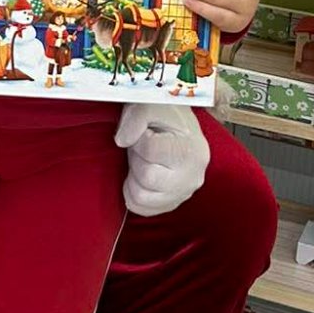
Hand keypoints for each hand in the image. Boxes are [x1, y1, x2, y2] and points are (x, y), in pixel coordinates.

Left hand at [115, 101, 209, 215]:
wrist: (182, 129)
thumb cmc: (167, 117)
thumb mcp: (153, 105)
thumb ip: (136, 118)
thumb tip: (121, 141)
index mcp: (190, 150)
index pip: (150, 150)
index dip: (139, 138)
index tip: (146, 133)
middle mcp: (192, 177)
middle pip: (147, 176)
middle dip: (137, 159)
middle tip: (143, 148)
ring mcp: (183, 193)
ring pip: (141, 196)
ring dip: (134, 176)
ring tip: (145, 161)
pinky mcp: (171, 204)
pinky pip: (140, 207)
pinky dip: (134, 192)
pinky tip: (142, 176)